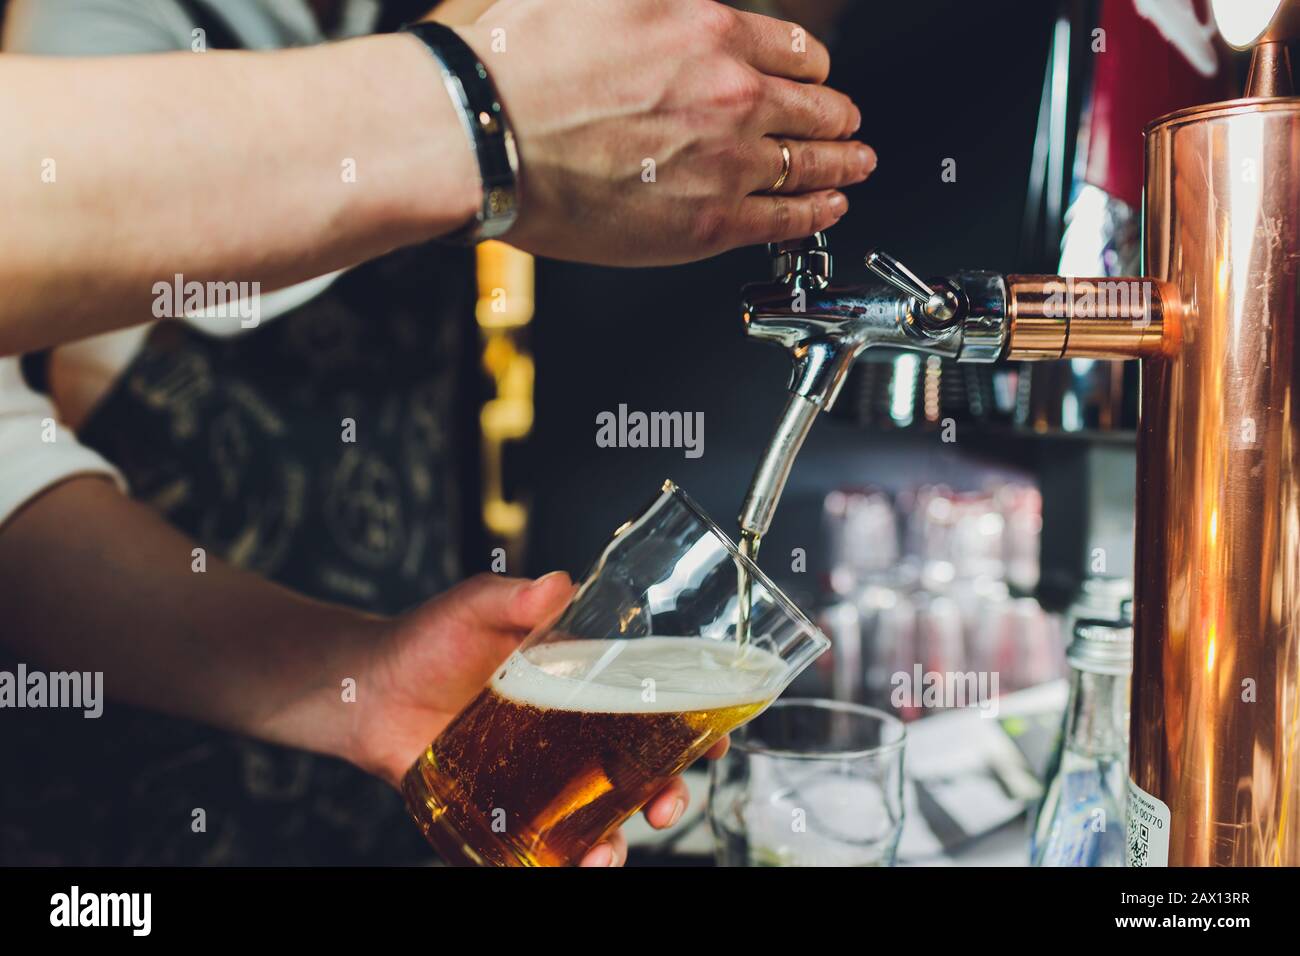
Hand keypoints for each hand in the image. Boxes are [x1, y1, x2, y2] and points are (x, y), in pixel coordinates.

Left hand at [347, 572, 725, 865]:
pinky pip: (543, 843)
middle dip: (666, 792)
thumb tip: (556, 584)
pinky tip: (565, 867)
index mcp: (579, 679)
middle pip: (639, 769)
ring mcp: (539, 772)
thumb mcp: (471, 609)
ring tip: (607, 855)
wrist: (364, 690)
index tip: (718, 740)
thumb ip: (511, 599)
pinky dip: (562, 861)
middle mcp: (569, 729)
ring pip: (599, 814)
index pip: (652, 701)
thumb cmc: (423, 640)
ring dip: (616, 840)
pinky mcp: (504, 807)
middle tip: (665, 805)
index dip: (693, 722)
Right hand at [450, 0, 873, 264]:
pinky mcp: (708, 222)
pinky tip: (826, 210)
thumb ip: (648, 0)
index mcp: (706, 29)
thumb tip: (672, 2)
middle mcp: (730, 92)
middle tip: (847, 125)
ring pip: (809, 164)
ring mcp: (726, 161)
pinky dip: (815, 214)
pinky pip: (784, 220)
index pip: (790, 49)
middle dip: (836, 116)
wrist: (485, 138)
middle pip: (812, 106)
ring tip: (853, 169)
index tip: (816, 78)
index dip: (810, 68)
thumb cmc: (517, 68)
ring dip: (840, 164)